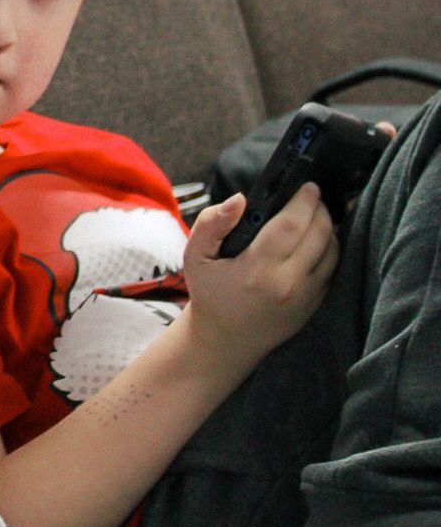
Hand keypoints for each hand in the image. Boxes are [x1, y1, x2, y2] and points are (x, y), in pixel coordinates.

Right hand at [182, 182, 337, 370]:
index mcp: (257, 269)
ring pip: (332, 249)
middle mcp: (287, 284)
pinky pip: (332, 268)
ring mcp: (305, 297)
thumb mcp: (195, 256)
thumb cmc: (210, 293)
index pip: (292, 224)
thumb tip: (240, 200)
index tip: (307, 185)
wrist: (224, 341)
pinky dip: (328, 248)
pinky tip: (315, 239)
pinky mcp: (314, 305)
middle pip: (319, 233)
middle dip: (320, 208)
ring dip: (328, 226)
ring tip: (314, 214)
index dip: (304, 200)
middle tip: (311, 195)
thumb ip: (212, 223)